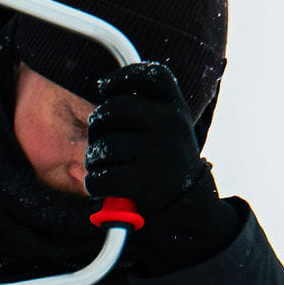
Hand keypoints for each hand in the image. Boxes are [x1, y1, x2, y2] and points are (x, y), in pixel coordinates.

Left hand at [87, 61, 238, 269]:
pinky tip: (102, 188)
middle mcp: (170, 124)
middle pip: (114, 109)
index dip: (123, 76)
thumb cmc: (167, 165)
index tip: (103, 87)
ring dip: (93, 160)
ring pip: (102, 146)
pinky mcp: (143, 182)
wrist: (189, 208)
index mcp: (176, 109)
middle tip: (98, 140)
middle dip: (97, 125)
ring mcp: (158, 152)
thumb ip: (147, 111)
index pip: (152, 75)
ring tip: (103, 168)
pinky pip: (99, 177)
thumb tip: (106, 92)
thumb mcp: (169, 131)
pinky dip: (93, 185)